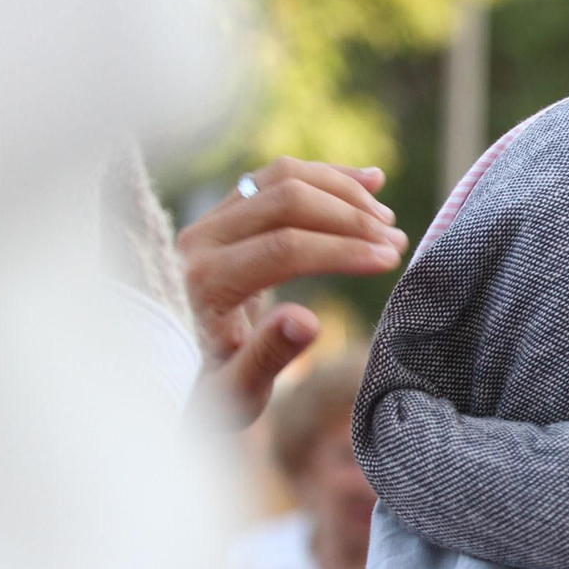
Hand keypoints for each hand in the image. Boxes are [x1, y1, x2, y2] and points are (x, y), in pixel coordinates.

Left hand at [178, 157, 407, 427]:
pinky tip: (369, 182)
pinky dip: (325, 177)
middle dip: (349, 217)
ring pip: (282, 178)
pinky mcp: (223, 213)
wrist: (173, 371)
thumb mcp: (238, 391)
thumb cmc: (213, 390)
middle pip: (285, 201)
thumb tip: (308, 322)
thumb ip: (268, 357)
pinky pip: (276, 177)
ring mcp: (209, 220)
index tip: (390, 260)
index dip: (343, 250)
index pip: (284, 248)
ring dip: (342, 192)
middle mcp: (199, 240)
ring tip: (387, 221)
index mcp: (205, 283)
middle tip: (396, 241)